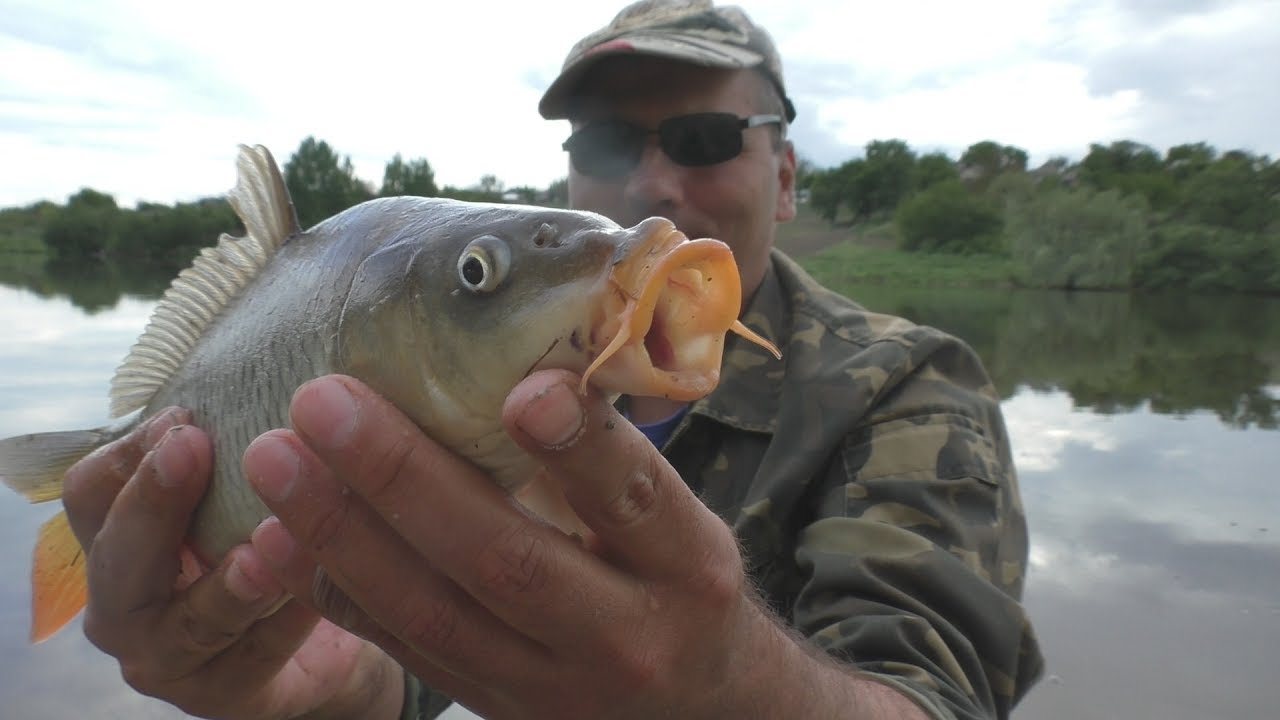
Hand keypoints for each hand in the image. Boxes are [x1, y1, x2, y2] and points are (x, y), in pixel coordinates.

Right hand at [61, 408, 400, 719]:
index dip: (133, 453)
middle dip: (153, 501)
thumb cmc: (271, 540)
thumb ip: (237, 444)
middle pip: (116, 557)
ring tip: (264, 545)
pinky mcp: (225, 696)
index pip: (93, 491)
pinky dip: (288, 619)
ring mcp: (168, 658)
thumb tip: (287, 377)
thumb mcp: (243, 489)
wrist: (328, 635)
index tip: (189, 414)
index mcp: (119, 538)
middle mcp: (126, 602)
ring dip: (228, 581)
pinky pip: (256, 657)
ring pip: (187, 622)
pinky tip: (318, 590)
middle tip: (192, 448)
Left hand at [242, 372, 804, 718]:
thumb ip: (611, 457)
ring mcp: (549, 685)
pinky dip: (338, 588)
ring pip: (433, 611)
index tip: (522, 387)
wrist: (696, 713)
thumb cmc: (680, 585)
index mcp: (686, 568)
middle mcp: (622, 634)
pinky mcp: (492, 705)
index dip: (580, 446)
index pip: (633, 501)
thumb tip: (526, 352)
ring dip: (343, 532)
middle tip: (325, 402)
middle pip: (507, 561)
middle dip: (405, 479)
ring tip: (276, 458)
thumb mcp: (682, 523)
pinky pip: (404, 647)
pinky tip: (282, 532)